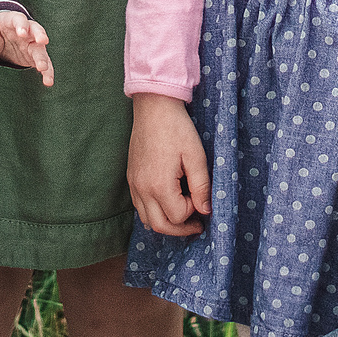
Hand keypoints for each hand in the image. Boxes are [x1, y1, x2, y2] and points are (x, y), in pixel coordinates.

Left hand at [0, 12, 54, 85]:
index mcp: (12, 21)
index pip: (19, 19)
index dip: (21, 25)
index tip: (22, 33)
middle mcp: (27, 30)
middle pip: (36, 30)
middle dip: (39, 35)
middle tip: (42, 41)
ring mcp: (32, 43)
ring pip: (41, 48)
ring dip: (43, 57)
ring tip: (43, 68)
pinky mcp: (34, 55)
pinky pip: (44, 62)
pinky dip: (47, 71)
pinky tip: (48, 81)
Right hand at [127, 94, 210, 236]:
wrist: (154, 107)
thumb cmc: (177, 128)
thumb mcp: (196, 156)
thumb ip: (201, 186)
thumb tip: (206, 211)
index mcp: (158, 185)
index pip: (177, 216)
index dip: (193, 211)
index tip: (201, 195)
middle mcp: (142, 188)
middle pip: (159, 226)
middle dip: (180, 229)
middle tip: (197, 224)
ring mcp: (134, 184)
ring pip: (146, 219)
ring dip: (165, 222)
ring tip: (183, 214)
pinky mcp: (131, 178)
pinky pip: (139, 206)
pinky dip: (153, 211)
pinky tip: (168, 201)